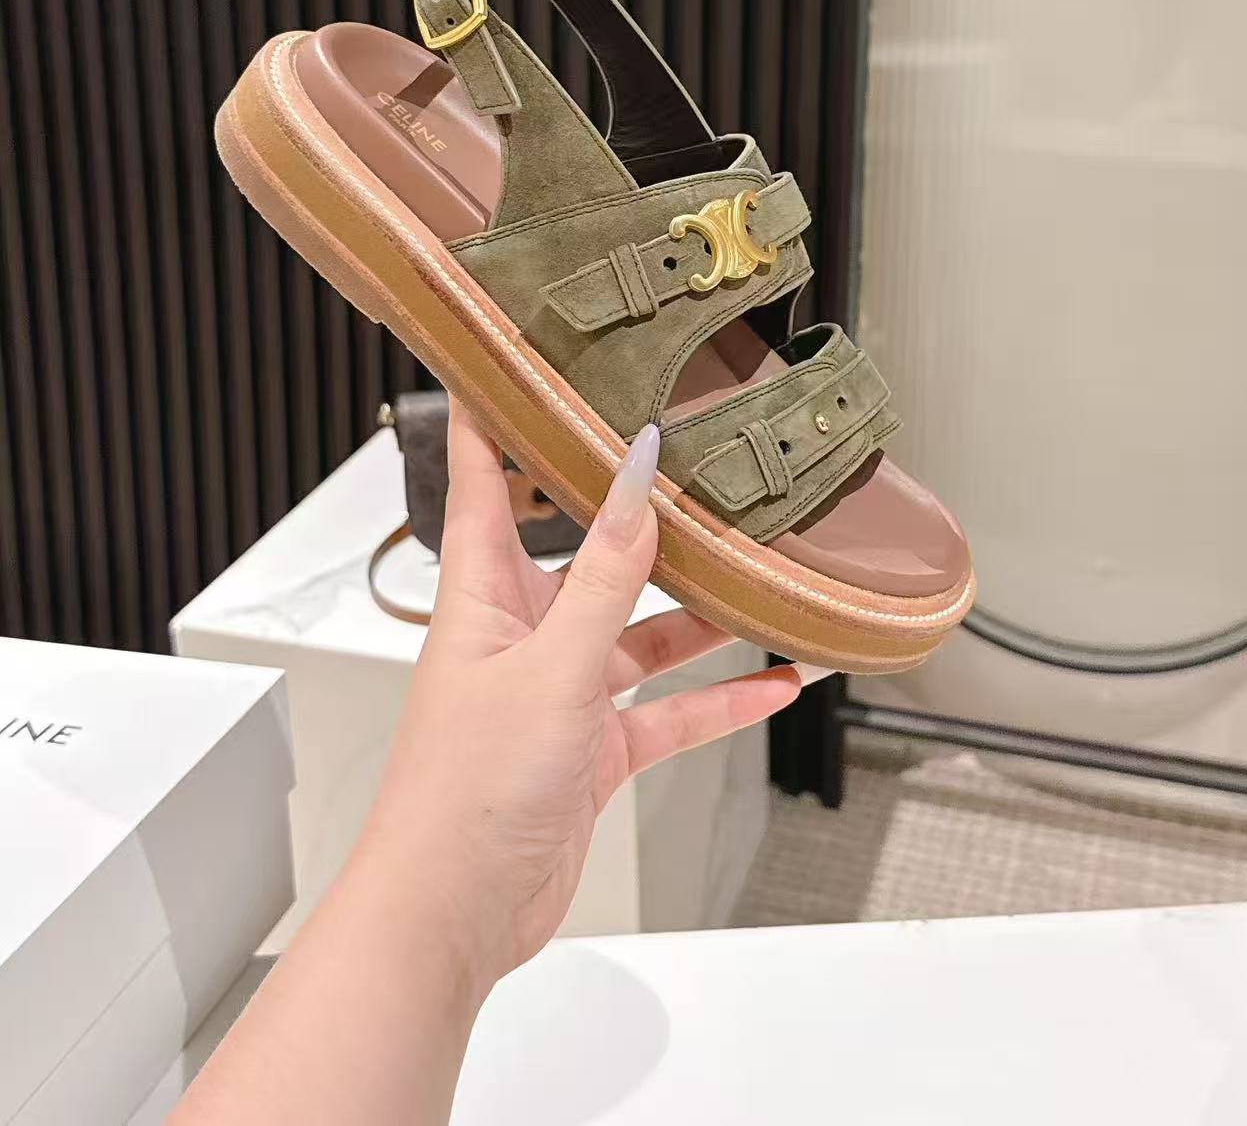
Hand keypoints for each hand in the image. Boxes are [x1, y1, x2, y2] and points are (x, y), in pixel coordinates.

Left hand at [358, 398, 803, 992]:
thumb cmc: (465, 791)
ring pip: (639, 631)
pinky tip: (773, 683)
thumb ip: (607, 575)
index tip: (519, 353)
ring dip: (699, 613)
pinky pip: (665, 712)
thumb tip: (637, 473)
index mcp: (481, 592)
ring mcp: (558, 691)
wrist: (451, 916)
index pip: (482, 477)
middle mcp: (519, 630)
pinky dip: (716, 699)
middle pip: (584, 548)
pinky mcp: (590, 750)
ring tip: (764, 574)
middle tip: (688, 457)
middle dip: (635, 509)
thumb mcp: (551, 667)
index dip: (497, 412)